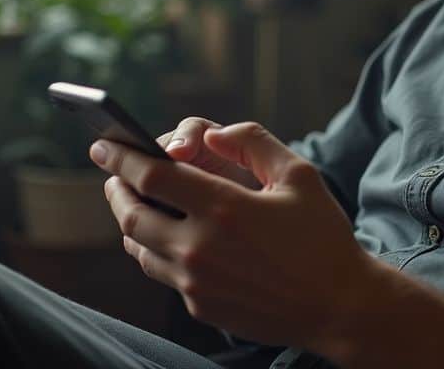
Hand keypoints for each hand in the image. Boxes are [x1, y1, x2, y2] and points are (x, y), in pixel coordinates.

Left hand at [90, 122, 377, 350]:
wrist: (340, 307)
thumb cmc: (322, 237)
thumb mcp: (299, 175)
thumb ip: (253, 142)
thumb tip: (211, 135)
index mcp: (223, 208)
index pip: (150, 176)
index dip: (121, 157)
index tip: (104, 144)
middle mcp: (200, 248)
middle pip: (131, 216)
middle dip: (115, 191)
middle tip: (113, 177)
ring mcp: (196, 282)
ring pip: (139, 249)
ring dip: (131, 223)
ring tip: (136, 206)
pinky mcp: (201, 307)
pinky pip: (164, 275)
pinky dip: (158, 252)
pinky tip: (170, 239)